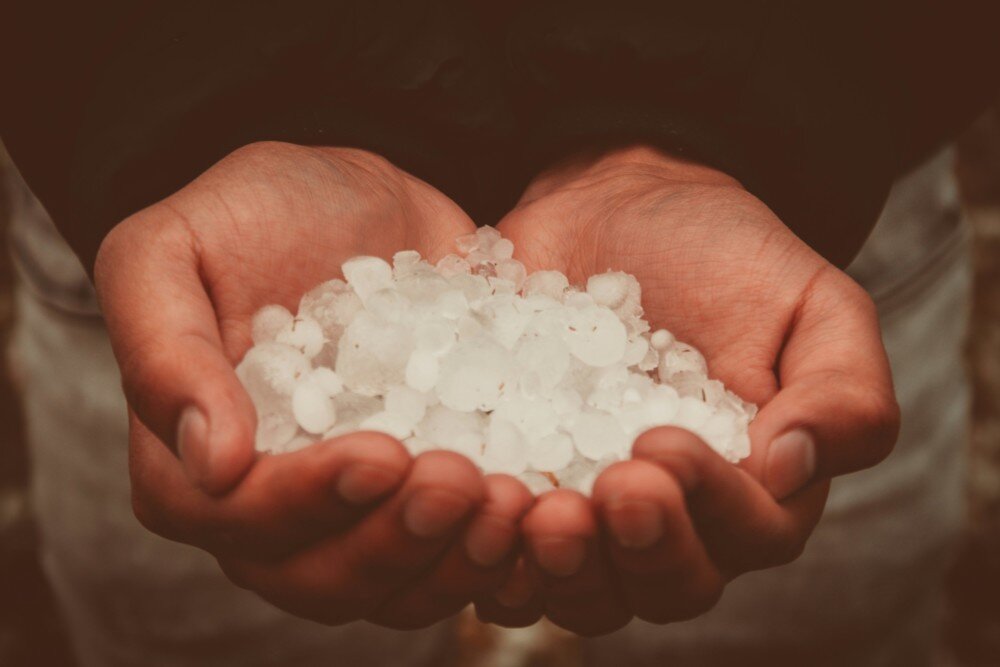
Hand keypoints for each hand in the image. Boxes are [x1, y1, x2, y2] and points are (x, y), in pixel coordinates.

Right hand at [95, 141, 533, 626]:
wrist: (361, 201)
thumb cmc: (253, 213)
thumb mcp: (173, 249)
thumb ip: (164, 349)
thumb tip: (212, 464)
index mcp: (194, 466)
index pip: (240, 521)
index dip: (307, 502)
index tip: (380, 453)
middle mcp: (273, 511)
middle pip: (324, 576)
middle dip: (397, 540)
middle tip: (463, 482)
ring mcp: (357, 513)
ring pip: (399, 585)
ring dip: (458, 560)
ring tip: (515, 503)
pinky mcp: (425, 496)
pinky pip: (459, 553)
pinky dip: (500, 547)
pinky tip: (543, 506)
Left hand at [475, 146, 899, 634]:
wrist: (615, 209)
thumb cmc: (723, 255)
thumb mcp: (812, 300)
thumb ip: (842, 389)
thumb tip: (796, 467)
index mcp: (757, 487)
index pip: (749, 536)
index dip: (710, 507)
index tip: (659, 443)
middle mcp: (678, 518)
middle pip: (667, 588)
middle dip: (637, 550)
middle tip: (602, 490)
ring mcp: (593, 511)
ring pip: (586, 592)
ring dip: (561, 570)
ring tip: (534, 512)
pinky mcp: (523, 489)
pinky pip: (506, 555)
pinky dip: (491, 552)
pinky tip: (476, 508)